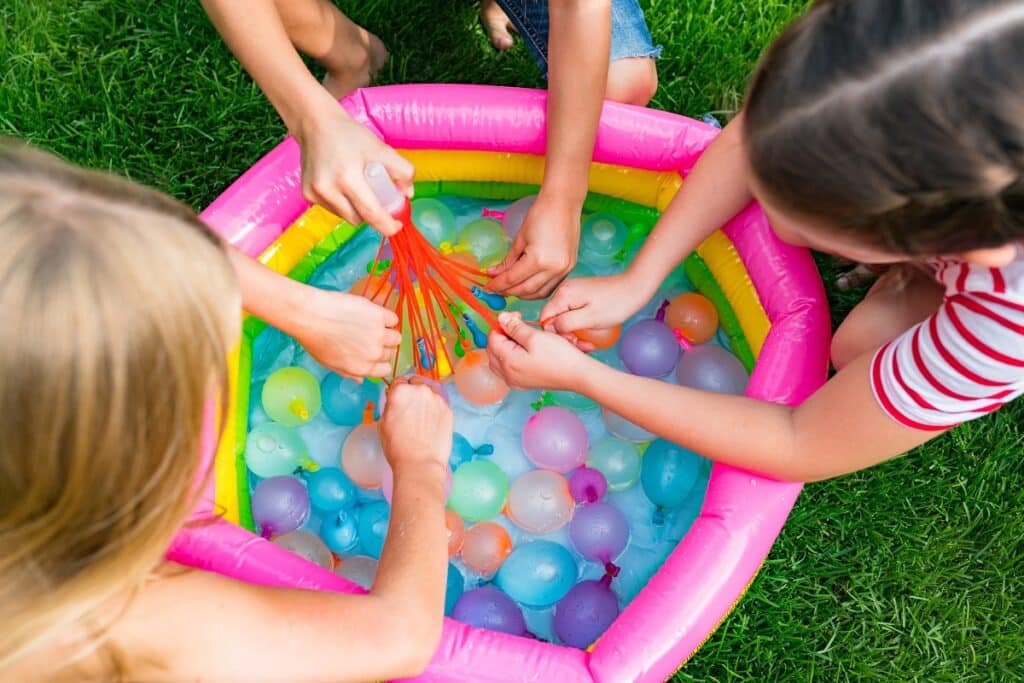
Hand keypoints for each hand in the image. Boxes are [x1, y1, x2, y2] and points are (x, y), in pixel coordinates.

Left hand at [289, 285, 400, 379]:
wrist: (310, 314)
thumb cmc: (315, 339)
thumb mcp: (330, 363)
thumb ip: (348, 372)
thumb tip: (360, 379)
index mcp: (363, 368)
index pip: (385, 370)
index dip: (379, 362)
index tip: (373, 354)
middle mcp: (374, 353)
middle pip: (390, 353)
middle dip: (381, 346)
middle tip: (367, 337)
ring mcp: (379, 333)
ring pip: (396, 337)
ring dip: (387, 333)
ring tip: (373, 326)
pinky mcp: (379, 315)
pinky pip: (393, 319)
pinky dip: (386, 318)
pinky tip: (373, 315)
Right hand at [295, 103, 413, 235]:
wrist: (315, 124)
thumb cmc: (349, 135)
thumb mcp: (381, 149)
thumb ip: (402, 171)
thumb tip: (407, 194)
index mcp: (347, 177)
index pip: (370, 213)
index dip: (386, 224)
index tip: (397, 226)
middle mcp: (327, 188)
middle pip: (359, 218)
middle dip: (373, 214)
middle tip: (379, 199)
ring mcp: (314, 193)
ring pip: (346, 216)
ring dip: (357, 209)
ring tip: (359, 187)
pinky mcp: (307, 194)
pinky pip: (334, 210)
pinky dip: (344, 204)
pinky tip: (343, 186)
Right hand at [379, 377, 453, 473]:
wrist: (420, 463)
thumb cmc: (397, 447)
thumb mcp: (383, 422)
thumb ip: (390, 404)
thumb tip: (394, 399)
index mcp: (401, 391)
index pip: (399, 381)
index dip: (397, 391)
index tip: (398, 400)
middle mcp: (420, 390)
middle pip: (416, 382)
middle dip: (412, 392)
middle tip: (410, 409)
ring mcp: (437, 399)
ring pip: (429, 392)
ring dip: (425, 400)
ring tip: (421, 419)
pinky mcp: (448, 410)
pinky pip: (439, 404)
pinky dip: (435, 410)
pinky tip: (430, 425)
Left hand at [487, 194, 580, 298]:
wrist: (564, 203)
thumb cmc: (541, 214)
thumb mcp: (520, 238)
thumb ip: (508, 260)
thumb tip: (494, 273)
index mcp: (538, 260)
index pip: (513, 279)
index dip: (498, 285)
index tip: (488, 287)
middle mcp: (553, 269)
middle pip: (526, 289)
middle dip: (509, 291)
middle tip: (497, 290)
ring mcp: (564, 270)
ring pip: (540, 292)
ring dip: (524, 294)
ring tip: (511, 290)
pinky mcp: (569, 268)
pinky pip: (551, 286)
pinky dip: (538, 289)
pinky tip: (528, 286)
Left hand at [487, 312, 592, 391]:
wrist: (578, 375)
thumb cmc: (560, 357)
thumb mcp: (535, 336)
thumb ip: (515, 327)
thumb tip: (501, 319)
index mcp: (507, 362)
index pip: (493, 338)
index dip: (503, 324)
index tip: (517, 317)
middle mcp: (508, 375)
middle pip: (493, 350)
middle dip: (503, 335)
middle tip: (519, 325)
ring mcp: (515, 381)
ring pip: (499, 360)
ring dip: (506, 346)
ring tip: (522, 337)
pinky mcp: (524, 383)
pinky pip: (509, 369)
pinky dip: (512, 357)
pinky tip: (525, 350)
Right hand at [540, 272, 649, 338]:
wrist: (635, 287)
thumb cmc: (616, 304)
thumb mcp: (589, 318)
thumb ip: (565, 323)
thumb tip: (549, 328)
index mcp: (563, 294)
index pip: (545, 318)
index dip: (555, 334)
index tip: (573, 341)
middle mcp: (564, 289)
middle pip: (553, 318)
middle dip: (566, 334)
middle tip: (585, 345)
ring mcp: (572, 291)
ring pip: (563, 316)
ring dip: (573, 331)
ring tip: (589, 341)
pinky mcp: (581, 294)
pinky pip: (572, 312)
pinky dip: (579, 323)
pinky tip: (590, 331)